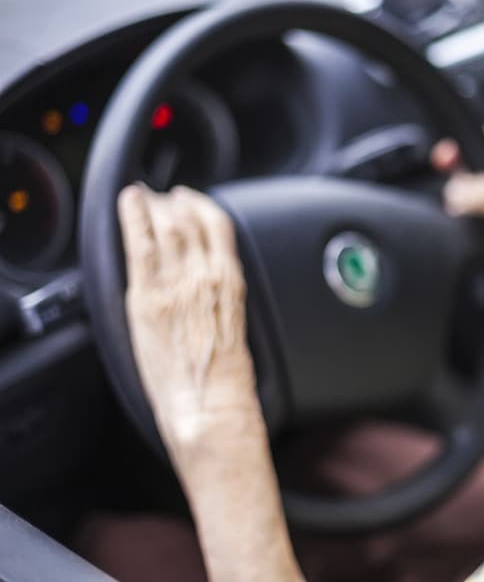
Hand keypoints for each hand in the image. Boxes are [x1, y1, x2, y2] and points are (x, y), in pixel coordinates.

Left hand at [117, 184, 259, 453]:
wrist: (211, 403)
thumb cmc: (227, 377)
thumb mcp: (237, 324)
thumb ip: (222, 295)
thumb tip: (208, 281)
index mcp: (230, 281)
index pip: (217, 225)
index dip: (201, 205)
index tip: (190, 198)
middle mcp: (205, 275)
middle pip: (190, 220)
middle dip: (174, 201)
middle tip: (163, 196)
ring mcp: (175, 284)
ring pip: (165, 225)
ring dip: (154, 205)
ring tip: (144, 196)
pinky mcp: (148, 298)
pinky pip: (140, 246)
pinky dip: (134, 218)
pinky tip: (129, 204)